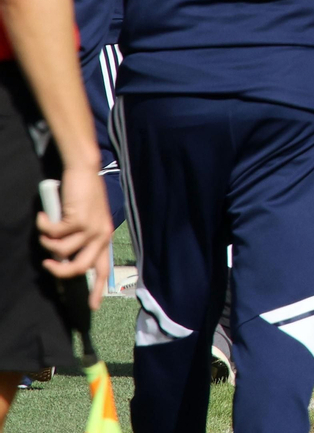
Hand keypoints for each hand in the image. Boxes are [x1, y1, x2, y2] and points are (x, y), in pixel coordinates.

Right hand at [38, 165, 112, 307]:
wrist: (85, 172)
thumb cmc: (83, 195)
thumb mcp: (86, 220)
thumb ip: (79, 239)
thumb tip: (62, 258)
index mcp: (105, 238)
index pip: (104, 269)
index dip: (97, 289)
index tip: (93, 307)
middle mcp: (101, 236)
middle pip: (80, 267)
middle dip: (60, 270)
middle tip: (47, 264)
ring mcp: (91, 228)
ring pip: (61, 250)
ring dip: (47, 241)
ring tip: (46, 229)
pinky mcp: (78, 219)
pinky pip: (53, 233)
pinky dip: (43, 225)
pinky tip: (44, 215)